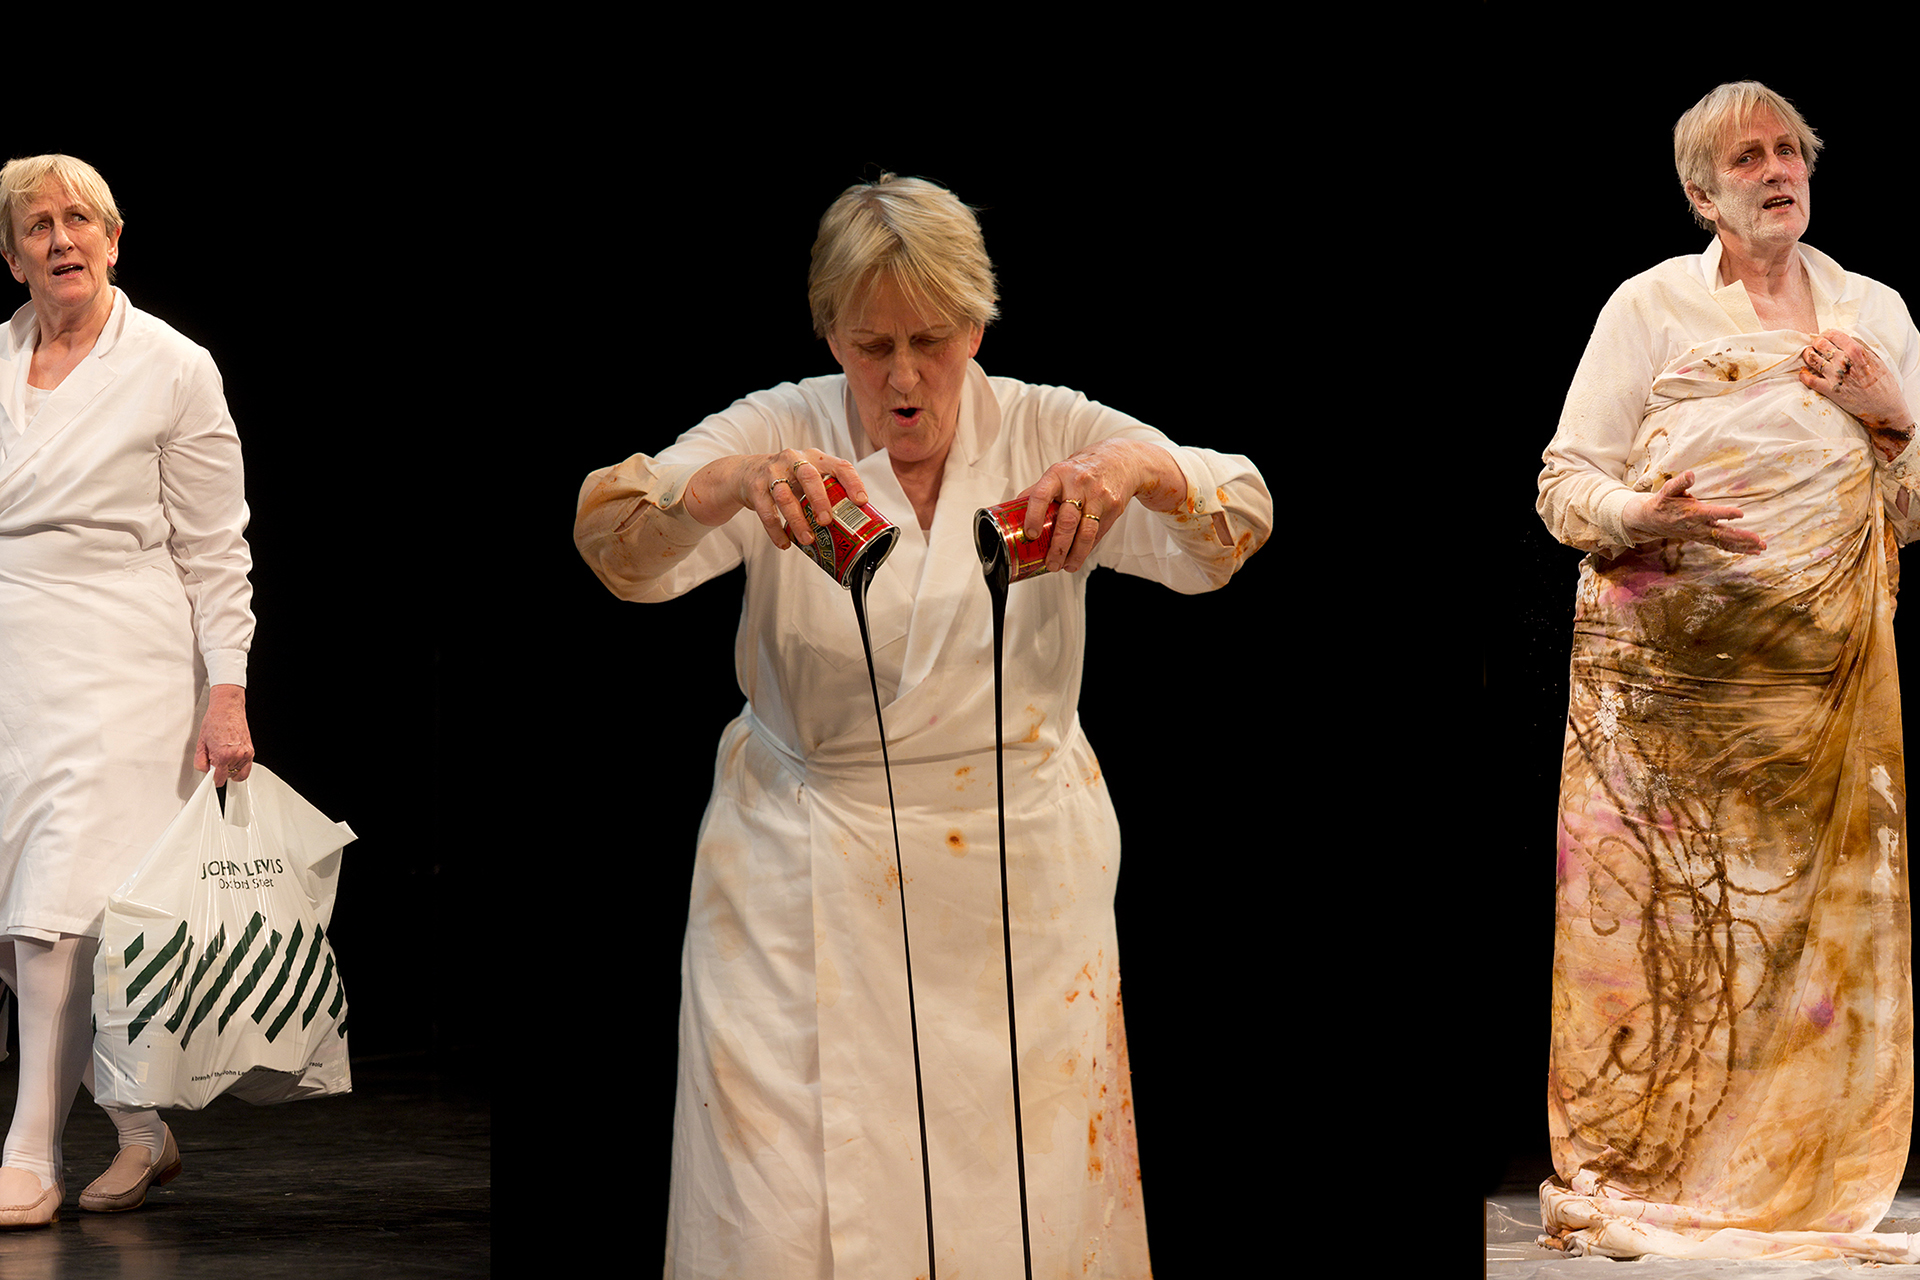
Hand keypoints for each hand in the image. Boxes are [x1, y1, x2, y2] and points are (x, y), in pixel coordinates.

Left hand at [194, 684, 253, 785]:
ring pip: (237, 772)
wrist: (227, 708)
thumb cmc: (215, 721)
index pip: (219, 779)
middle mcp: (236, 756)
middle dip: (220, 771)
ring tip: (225, 755)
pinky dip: (239, 765)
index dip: (213, 779)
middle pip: (228, 776)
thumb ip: (201, 761)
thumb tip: (205, 770)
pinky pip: (246, 767)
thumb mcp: (201, 743)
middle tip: (215, 760)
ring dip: (231, 768)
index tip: (211, 777)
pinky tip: (232, 757)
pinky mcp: (251, 750)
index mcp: (222, 755)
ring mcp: (245, 753)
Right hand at [686, 449, 869, 550]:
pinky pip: (766, 511)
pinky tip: (785, 543)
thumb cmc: (787, 478)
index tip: (860, 501)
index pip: (839, 465)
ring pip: (785, 496)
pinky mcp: (756, 487)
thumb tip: (851, 522)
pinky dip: (776, 530)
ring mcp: (772, 472)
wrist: (747, 471)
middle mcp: (794, 460)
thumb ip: (825, 491)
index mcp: (814, 458)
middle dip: (820, 500)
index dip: (852, 482)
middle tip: (827, 522)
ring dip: (797, 521)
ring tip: (807, 539)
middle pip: (809, 477)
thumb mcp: (807, 478)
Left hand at [1016, 439, 1184, 573]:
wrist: (1120, 460)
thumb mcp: (1060, 472)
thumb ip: (1040, 491)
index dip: (1033, 517)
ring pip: (1086, 532)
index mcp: (1059, 474)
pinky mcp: (1113, 507)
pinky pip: (1098, 533)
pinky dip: (1087, 548)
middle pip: (1067, 521)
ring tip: (1066, 566)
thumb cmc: (1084, 468)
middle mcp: (1078, 483)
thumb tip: (1015, 512)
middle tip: (1050, 563)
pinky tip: (1079, 556)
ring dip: (1075, 554)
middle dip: (1057, 547)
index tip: (1030, 535)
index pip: (1041, 495)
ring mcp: (1098, 496)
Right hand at [1621, 471, 1765, 553]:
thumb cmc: (1663, 502)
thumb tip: (1691, 474)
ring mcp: (1701, 535)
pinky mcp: (1703, 539)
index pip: (1710, 514)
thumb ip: (1680, 482)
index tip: (1740, 513)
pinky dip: (1737, 549)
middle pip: (1721, 534)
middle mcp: (1697, 527)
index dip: (1725, 513)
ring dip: (1743, 546)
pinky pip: (1722, 546)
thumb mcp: (1667, 490)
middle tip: (1757, 539)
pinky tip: (1752, 551)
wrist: (1651, 521)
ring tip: (1761, 547)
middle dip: (1740, 537)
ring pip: (1724, 542)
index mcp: (1691, 513)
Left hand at [1800, 329, 1914, 460]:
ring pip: (1812, 359)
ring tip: (1808, 354)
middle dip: (1816, 342)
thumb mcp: (1878, 361)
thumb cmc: (1883, 384)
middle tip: (1816, 344)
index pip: (1834, 335)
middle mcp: (1844, 361)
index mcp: (1857, 352)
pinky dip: (1803, 374)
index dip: (1827, 334)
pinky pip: (1809, 380)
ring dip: (1808, 355)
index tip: (1826, 336)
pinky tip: (1803, 372)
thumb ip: (1862, 350)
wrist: (1884, 407)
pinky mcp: (1829, 390)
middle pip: (1821, 344)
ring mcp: (1834, 376)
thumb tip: (1848, 341)